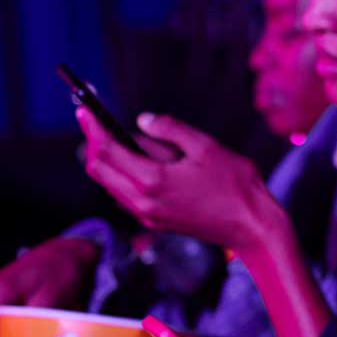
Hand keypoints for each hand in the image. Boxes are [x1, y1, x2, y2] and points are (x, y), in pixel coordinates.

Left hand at [78, 109, 271, 249]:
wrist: (251, 226)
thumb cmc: (236, 186)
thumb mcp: (206, 147)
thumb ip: (171, 129)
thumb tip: (143, 120)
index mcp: (153, 180)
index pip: (107, 151)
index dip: (93, 127)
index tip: (85, 109)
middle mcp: (143, 202)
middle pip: (99, 171)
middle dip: (92, 142)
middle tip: (93, 120)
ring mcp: (148, 215)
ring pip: (109, 185)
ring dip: (105, 160)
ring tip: (111, 136)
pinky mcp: (156, 221)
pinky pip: (124, 196)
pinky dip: (119, 176)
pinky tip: (133, 162)